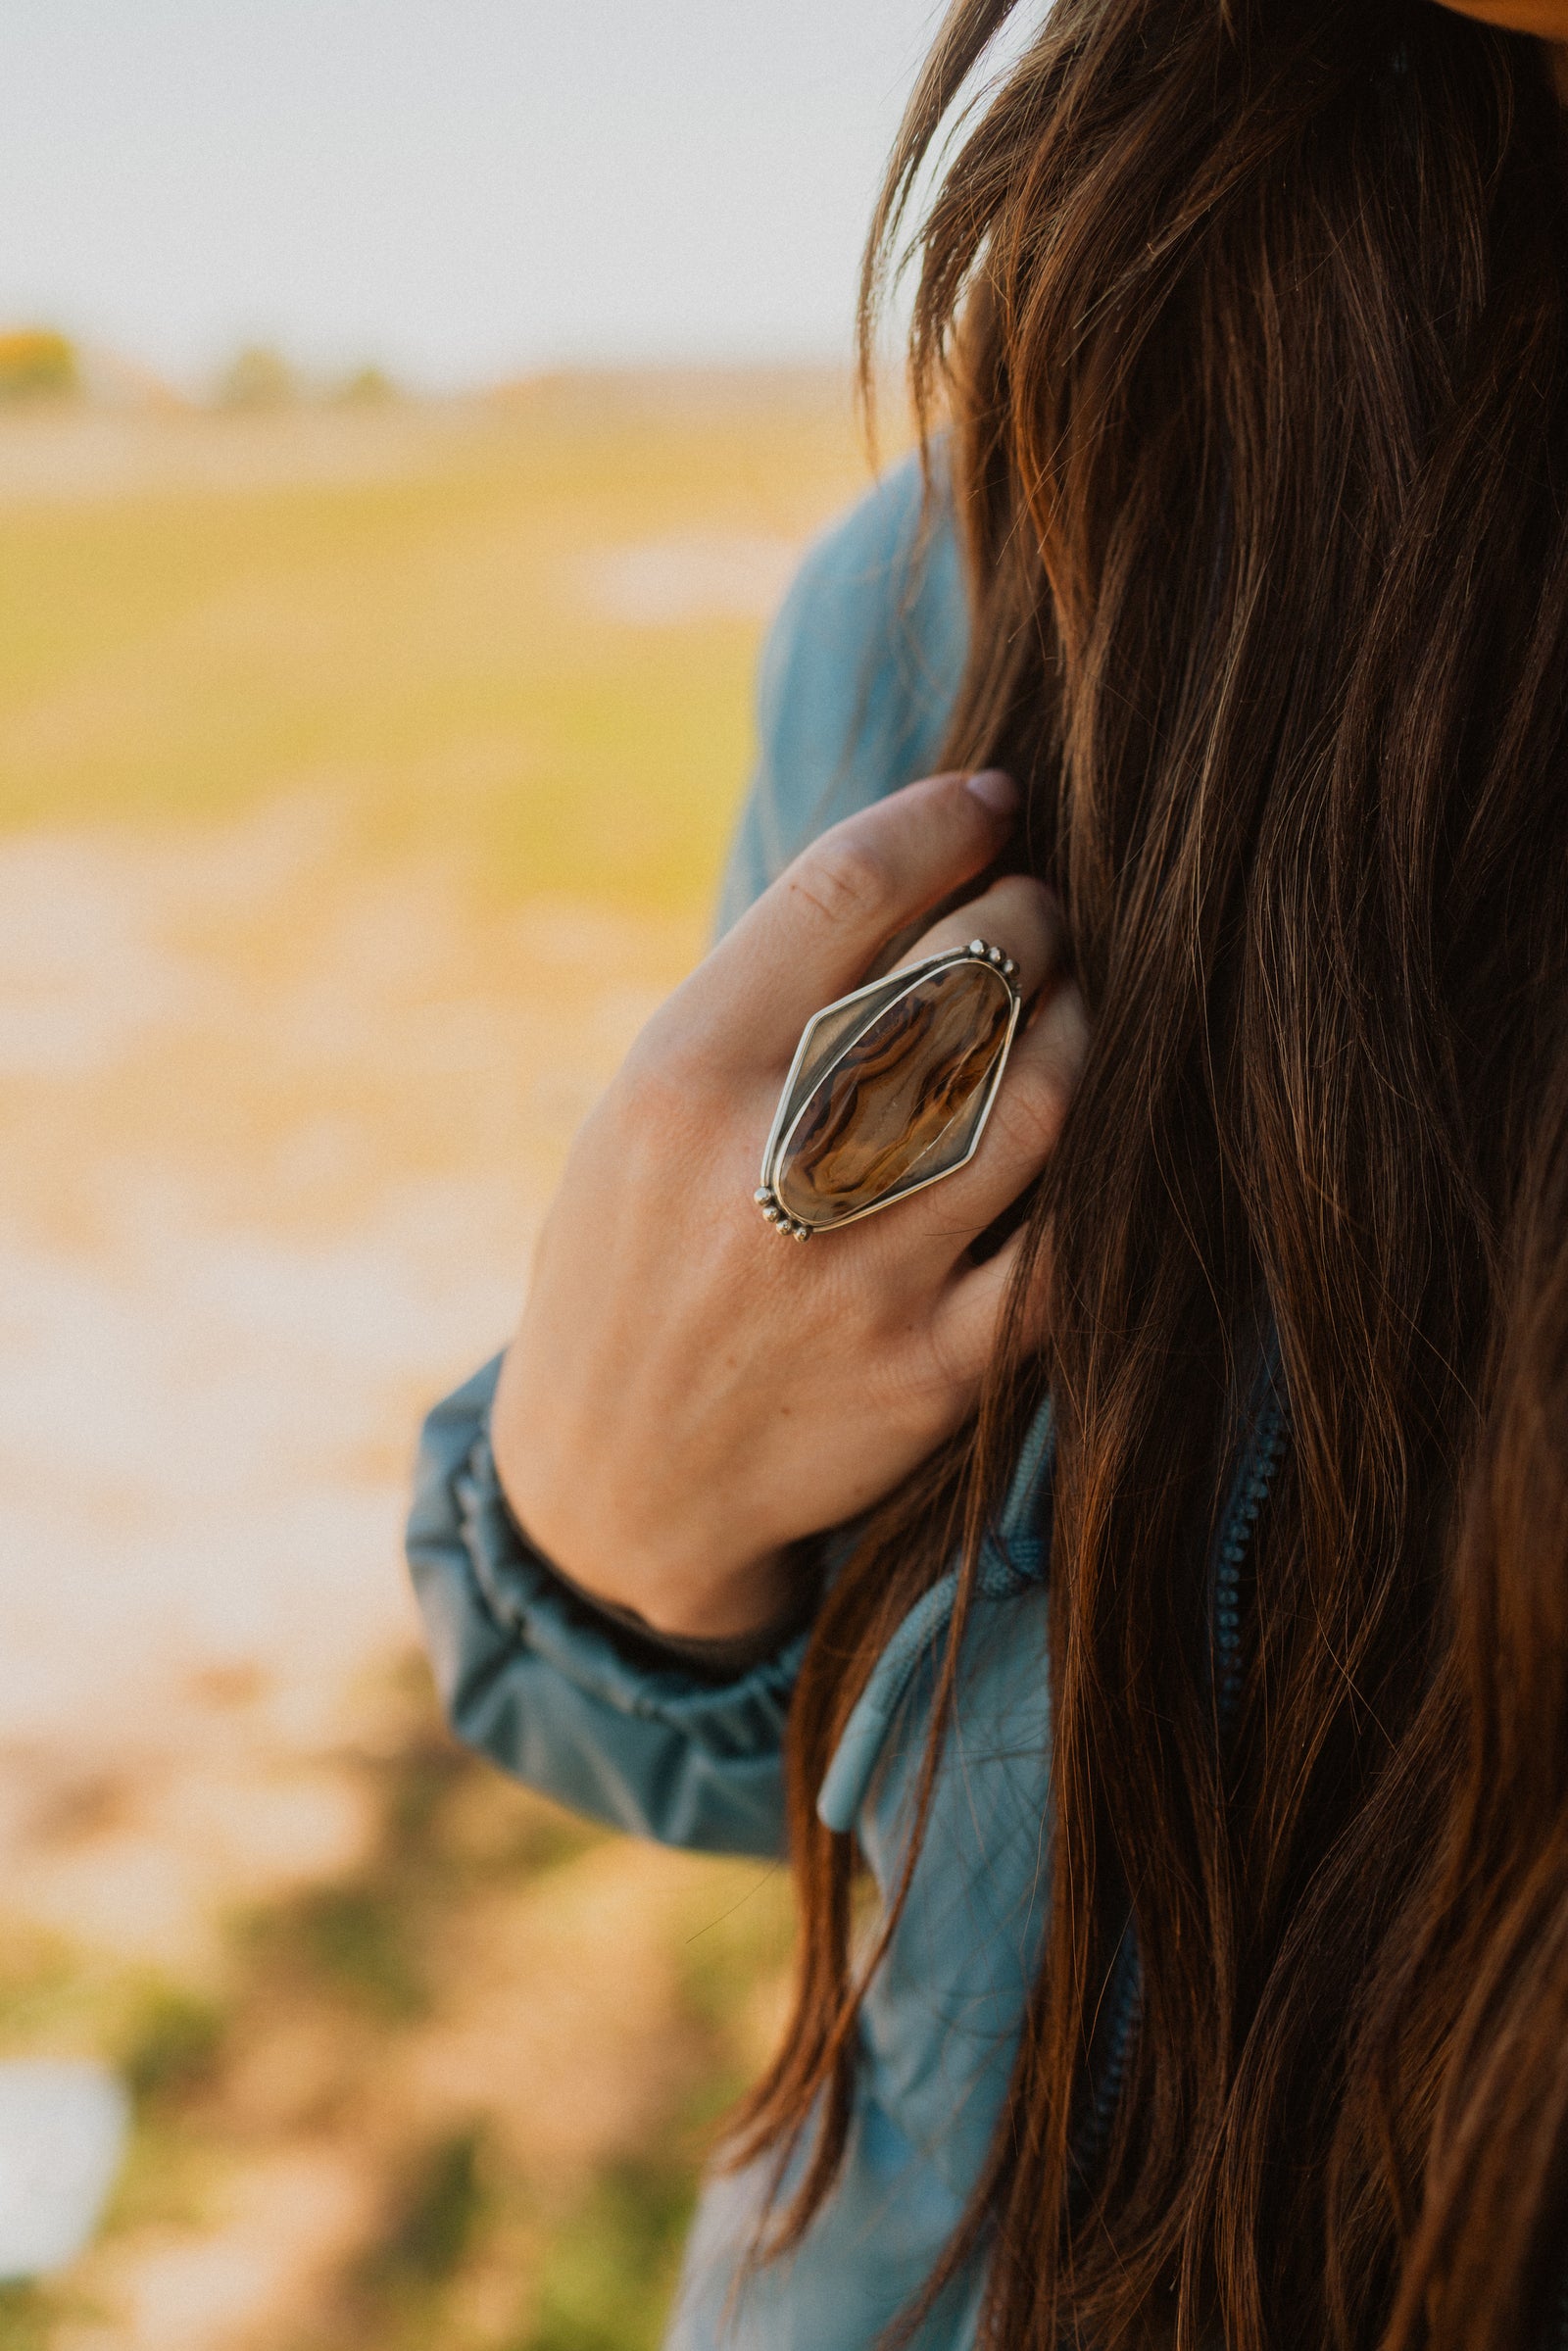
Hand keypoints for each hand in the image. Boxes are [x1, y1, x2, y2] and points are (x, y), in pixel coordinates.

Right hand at [491, 768, 1087, 1639]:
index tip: (991, 799)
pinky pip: (1069, 1247)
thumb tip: (923, 870)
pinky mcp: (934, 1372)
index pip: (843, 894)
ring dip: (1085, 1023)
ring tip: (1076, 1002)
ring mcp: (861, 1276)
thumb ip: (762, 1005)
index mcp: (678, 1081)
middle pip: (962, 980)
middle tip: (1039, 911)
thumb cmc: (632, 1262)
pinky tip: (1092, 1131)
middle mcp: (768, 1169)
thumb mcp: (640, 1113)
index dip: (941, 821)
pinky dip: (1099, 1174)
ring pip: (1039, 1097)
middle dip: (1029, 914)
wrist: (616, 1484)